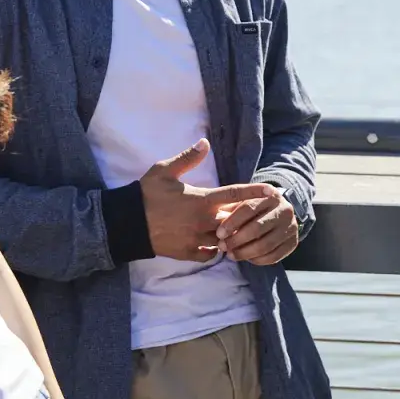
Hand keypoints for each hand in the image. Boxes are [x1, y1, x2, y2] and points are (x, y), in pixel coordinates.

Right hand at [139, 140, 279, 260]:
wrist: (126, 223)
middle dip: (245, 216)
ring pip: (226, 240)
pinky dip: (216, 250)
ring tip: (237, 229)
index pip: (235, 195)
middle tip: (254, 211)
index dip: (255, 192)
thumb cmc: (146, 194)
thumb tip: (204, 143)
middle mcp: (203, 222)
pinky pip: (210, 255)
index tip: (273, 192)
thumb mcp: (164, 170)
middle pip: (236, 220)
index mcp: (201, 200)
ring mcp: (197, 240)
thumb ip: (187, 158)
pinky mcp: (188, 253)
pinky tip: (217, 244)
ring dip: (232, 234)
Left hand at [214, 187, 298, 264]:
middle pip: (257, 228)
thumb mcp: (244, 201)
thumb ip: (232, 209)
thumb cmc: (255, 208)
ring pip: (265, 245)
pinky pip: (273, 256)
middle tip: (223, 247)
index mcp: (271, 195)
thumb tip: (216, 224)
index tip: (219, 233)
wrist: (280, 213)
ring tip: (231, 255)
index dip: (232, 222)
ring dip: (245, 253)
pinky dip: (257, 260)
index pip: (249, 208)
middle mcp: (285, 209)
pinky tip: (246, 258)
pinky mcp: (294, 243)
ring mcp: (291, 227)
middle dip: (237, 239)